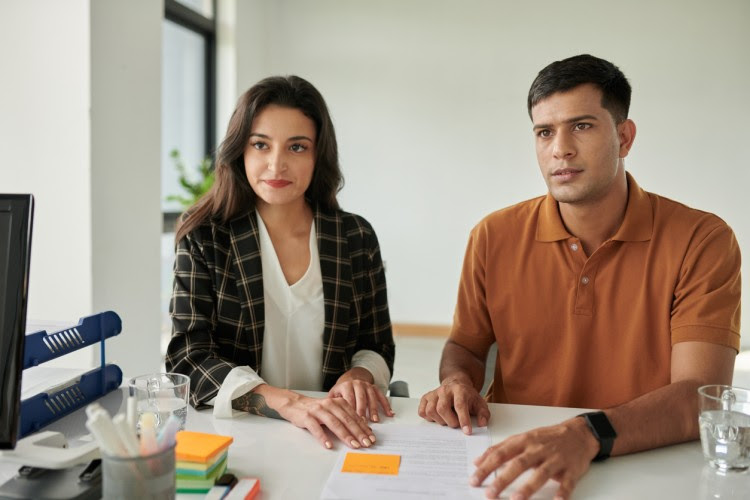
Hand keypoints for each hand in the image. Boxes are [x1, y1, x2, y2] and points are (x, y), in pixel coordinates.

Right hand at [258, 386, 375, 449]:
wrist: (294, 403)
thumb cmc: (316, 410)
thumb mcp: (333, 410)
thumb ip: (345, 417)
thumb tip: (361, 429)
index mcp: (338, 402)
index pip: (354, 416)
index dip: (363, 428)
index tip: (371, 438)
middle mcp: (330, 405)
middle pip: (347, 420)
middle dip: (358, 432)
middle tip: (366, 443)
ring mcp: (318, 410)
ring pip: (334, 423)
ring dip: (345, 435)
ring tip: (353, 445)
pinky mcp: (307, 417)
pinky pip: (316, 428)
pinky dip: (323, 437)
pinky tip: (329, 445)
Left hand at [328, 367, 393, 421]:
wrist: (352, 377)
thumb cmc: (341, 390)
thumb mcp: (334, 394)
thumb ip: (331, 403)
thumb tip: (327, 416)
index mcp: (346, 386)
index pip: (348, 399)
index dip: (351, 410)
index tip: (351, 421)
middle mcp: (357, 384)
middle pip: (361, 398)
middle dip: (363, 411)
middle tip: (364, 423)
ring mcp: (367, 385)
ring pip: (371, 397)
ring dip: (374, 409)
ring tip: (375, 420)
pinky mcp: (375, 387)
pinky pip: (381, 396)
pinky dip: (386, 405)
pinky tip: (389, 413)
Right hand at [418, 375, 489, 433]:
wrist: (456, 383)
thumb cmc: (467, 396)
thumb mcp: (480, 403)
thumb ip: (483, 414)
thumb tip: (482, 424)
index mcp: (460, 390)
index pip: (460, 405)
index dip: (463, 419)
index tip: (467, 431)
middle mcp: (445, 390)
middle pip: (442, 408)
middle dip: (450, 421)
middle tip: (456, 424)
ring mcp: (434, 393)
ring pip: (431, 410)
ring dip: (439, 420)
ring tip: (447, 420)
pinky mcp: (426, 398)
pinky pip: (422, 411)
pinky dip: (429, 418)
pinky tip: (437, 417)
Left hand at [471, 418, 598, 498]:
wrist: (579, 433)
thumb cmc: (547, 437)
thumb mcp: (522, 438)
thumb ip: (500, 449)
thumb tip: (477, 461)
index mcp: (525, 441)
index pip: (501, 454)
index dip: (487, 467)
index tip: (474, 479)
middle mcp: (539, 449)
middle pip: (519, 464)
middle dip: (503, 479)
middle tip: (490, 493)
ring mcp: (556, 459)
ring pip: (541, 473)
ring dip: (528, 487)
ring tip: (515, 499)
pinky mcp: (571, 469)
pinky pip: (567, 483)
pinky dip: (562, 493)